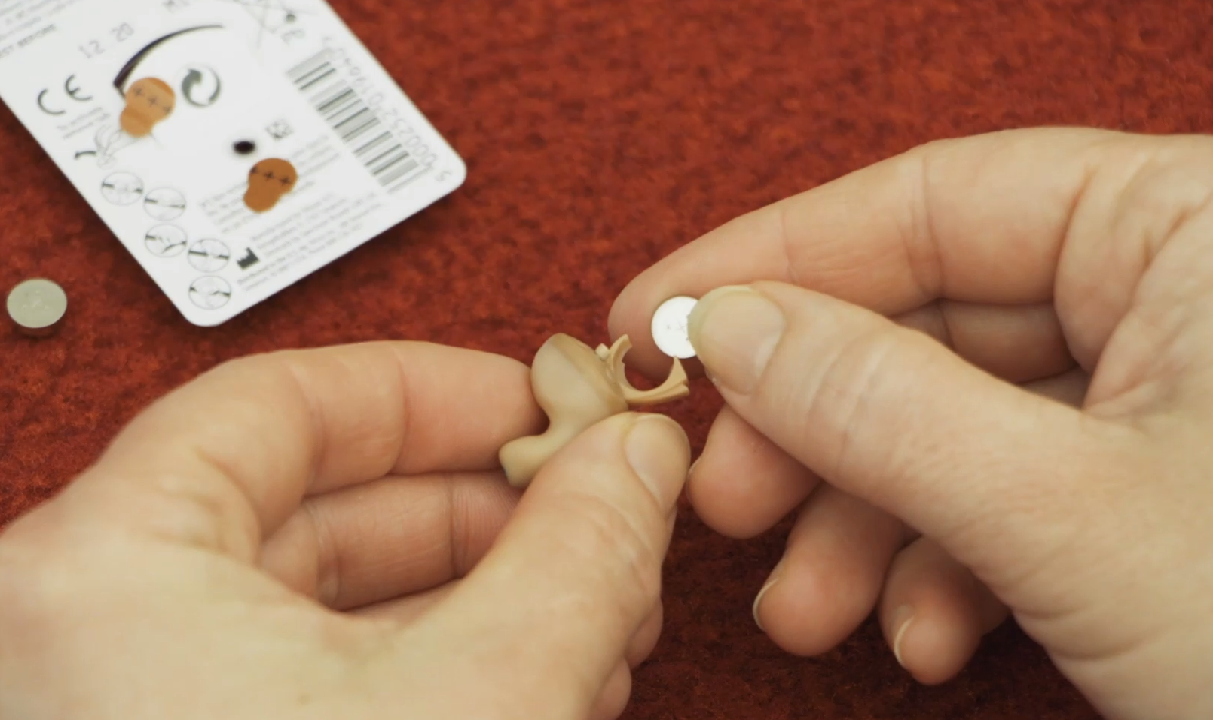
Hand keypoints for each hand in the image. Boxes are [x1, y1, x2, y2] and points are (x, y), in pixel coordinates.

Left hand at [0, 342, 690, 719]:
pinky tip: (519, 683)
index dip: (431, 390)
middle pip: (302, 502)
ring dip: (458, 595)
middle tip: (584, 508)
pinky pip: (290, 690)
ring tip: (583, 608)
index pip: (284, 400)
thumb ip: (573, 557)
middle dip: (470, 505)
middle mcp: (75, 636)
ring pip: (305, 607)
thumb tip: (630, 461)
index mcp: (104, 567)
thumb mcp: (483, 705)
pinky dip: (410, 674)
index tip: (530, 402)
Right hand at [608, 128, 1212, 719]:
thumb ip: (884, 407)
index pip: (936, 199)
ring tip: (806, 611)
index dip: (776, 258)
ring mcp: (1167, 396)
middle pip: (929, 321)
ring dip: (862, 521)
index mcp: (1194, 229)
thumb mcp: (1074, 517)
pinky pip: (1009, 493)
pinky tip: (920, 641)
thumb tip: (729, 328)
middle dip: (813, 427)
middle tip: (718, 499)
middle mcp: (1182, 292)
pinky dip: (944, 566)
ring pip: (955, 422)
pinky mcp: (1156, 487)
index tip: (656, 317)